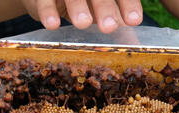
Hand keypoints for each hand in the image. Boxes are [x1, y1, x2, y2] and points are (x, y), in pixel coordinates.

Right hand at [21, 0, 142, 33]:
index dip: (128, 3)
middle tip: (109, 27)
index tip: (134, 21)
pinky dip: (47, 11)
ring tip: (83, 23)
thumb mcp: (97, 9)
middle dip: (104, 7)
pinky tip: (53, 25)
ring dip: (78, 7)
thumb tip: (133, 42)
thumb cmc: (79, 3)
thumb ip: (114, 20)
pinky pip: (44, 0)